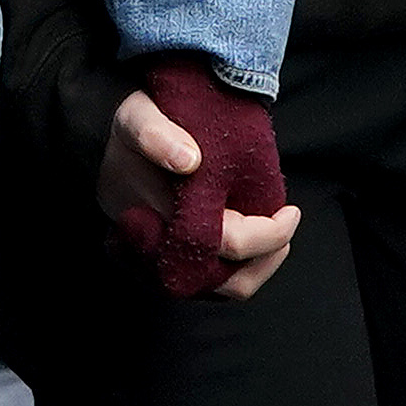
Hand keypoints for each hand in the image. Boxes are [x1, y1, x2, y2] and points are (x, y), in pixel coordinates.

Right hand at [102, 56, 295, 300]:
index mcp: (149, 222)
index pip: (218, 245)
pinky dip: (241, 270)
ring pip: (221, 290)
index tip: (289, 211)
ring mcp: (165, 265)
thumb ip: (154, 133)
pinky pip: (214, 284)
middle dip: (267, 254)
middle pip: (225, 280)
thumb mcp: (135, 115)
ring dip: (257, 270)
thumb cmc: (131, 130)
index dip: (263, 236)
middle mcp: (156, 255)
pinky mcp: (175, 264)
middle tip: (288, 221)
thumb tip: (189, 161)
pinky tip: (256, 244)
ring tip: (279, 240)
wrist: (116, 139)